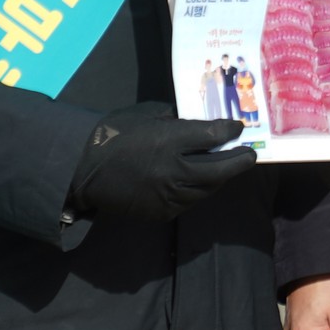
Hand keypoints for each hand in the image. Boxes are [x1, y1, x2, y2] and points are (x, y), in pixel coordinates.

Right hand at [66, 104, 256, 221]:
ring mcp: (168, 196)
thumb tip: (196, 123)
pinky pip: (189, 201)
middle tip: (249, 155)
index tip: (239, 129)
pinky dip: (199, 191)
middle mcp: (174, 172)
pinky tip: (202, 183)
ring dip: (219, 178)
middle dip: (238, 161)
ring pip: (207, 189)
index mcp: (168, 142)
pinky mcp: (161, 213)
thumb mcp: (144, 116)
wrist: (80, 171)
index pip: (212, 137)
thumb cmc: (111, 136)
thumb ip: (174, 121)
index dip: (230, 132)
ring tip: (227, 168)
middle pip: (219, 169)